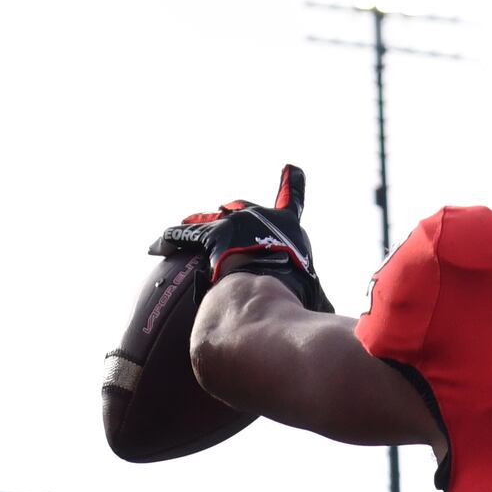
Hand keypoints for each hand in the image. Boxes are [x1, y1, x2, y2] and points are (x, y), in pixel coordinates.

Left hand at [151, 166, 330, 312]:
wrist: (267, 288)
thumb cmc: (295, 295)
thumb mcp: (313, 295)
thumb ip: (318, 301)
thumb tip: (334, 324)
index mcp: (290, 228)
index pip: (294, 198)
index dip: (293, 184)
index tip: (291, 167)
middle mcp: (260, 216)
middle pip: (242, 206)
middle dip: (233, 211)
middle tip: (224, 212)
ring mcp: (233, 222)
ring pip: (211, 219)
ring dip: (199, 224)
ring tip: (187, 225)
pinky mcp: (208, 235)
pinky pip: (185, 234)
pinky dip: (171, 238)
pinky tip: (157, 245)